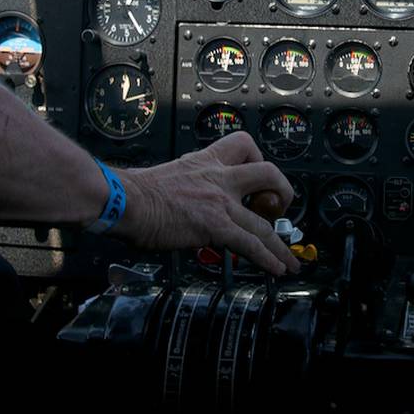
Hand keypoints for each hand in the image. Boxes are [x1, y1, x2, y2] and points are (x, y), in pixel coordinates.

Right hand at [111, 132, 299, 275]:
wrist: (123, 200)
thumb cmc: (134, 192)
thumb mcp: (170, 175)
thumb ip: (187, 184)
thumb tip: (185, 200)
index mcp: (206, 161)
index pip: (244, 145)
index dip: (256, 159)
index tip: (256, 179)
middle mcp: (219, 178)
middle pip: (268, 173)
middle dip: (282, 193)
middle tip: (278, 210)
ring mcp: (220, 202)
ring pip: (263, 221)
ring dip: (280, 245)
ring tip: (290, 259)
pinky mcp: (215, 225)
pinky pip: (250, 244)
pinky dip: (267, 259)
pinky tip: (275, 268)